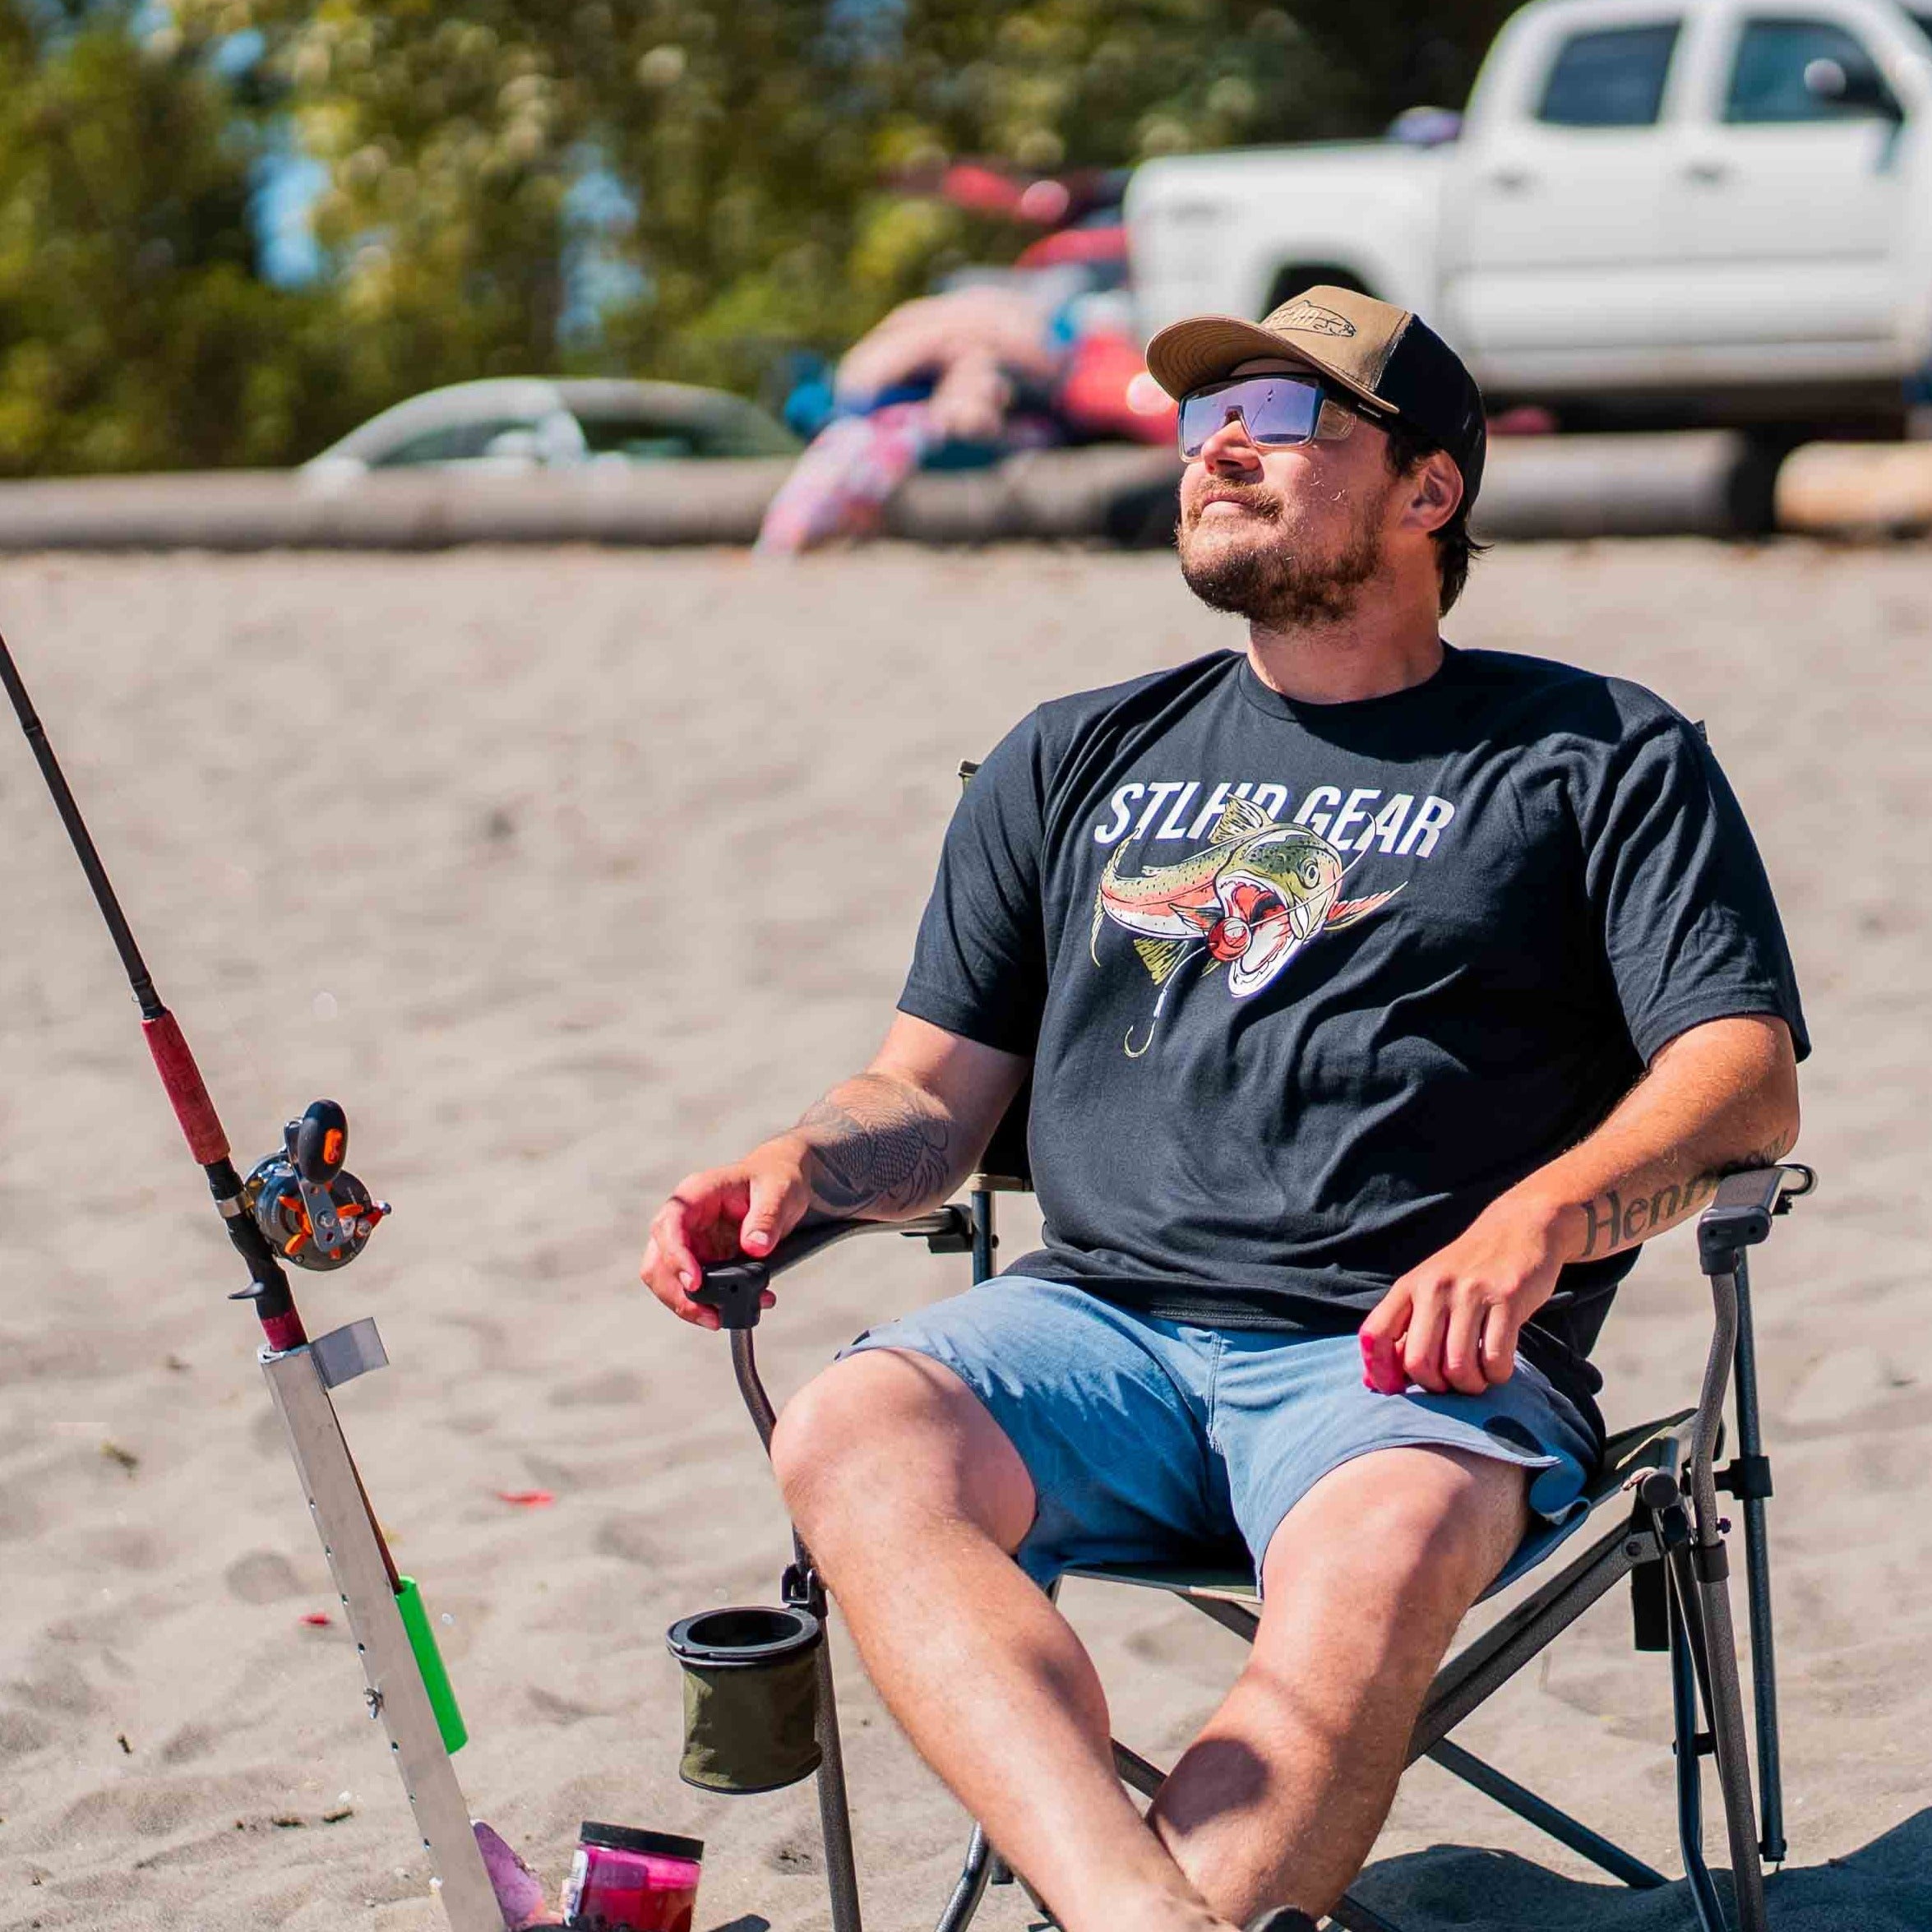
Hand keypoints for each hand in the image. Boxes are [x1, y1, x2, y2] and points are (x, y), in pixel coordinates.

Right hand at [640, 1137, 811, 1327]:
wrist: (782, 1182)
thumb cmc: (776, 1178)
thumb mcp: (779, 1192)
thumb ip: (766, 1218)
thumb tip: (754, 1247)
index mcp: (696, 1194)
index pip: (669, 1226)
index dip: (675, 1257)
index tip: (695, 1283)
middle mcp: (684, 1219)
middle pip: (658, 1261)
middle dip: (677, 1294)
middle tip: (709, 1317)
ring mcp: (691, 1241)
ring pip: (670, 1281)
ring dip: (691, 1305)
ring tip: (723, 1319)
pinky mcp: (703, 1259)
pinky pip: (696, 1288)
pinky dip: (712, 1303)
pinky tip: (745, 1305)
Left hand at [1359, 1195, 1566, 1396]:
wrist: (1518, 1227)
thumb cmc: (1469, 1270)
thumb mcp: (1429, 1287)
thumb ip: (1406, 1327)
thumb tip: (1376, 1380)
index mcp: (1408, 1286)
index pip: (1375, 1334)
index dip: (1380, 1371)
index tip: (1397, 1389)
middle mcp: (1434, 1288)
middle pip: (1418, 1362)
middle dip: (1435, 1387)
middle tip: (1451, 1383)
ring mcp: (1470, 1293)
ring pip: (1458, 1367)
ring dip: (1470, 1385)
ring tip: (1477, 1377)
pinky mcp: (1507, 1299)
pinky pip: (1495, 1360)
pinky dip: (1497, 1375)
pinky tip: (1498, 1366)